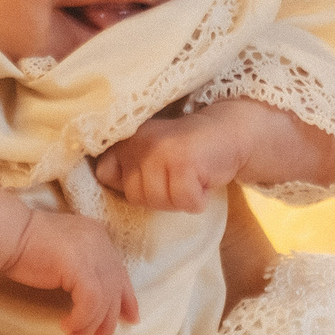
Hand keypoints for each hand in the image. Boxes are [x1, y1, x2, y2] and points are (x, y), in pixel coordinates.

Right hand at [2, 209, 138, 334]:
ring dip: (91, 324)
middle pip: (115, 287)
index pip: (119, 271)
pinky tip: (67, 327)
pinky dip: (81, 319)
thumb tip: (92, 298)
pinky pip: (90, 302)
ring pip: (104, 299)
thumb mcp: (62, 254)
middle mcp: (100, 242)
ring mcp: (91, 252)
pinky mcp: (80, 266)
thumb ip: (81, 266)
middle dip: (110, 318)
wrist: (5, 235)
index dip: (126, 298)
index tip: (129, 319)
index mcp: (97, 236)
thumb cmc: (23, 247)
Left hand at [94, 108, 252, 212]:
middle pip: (135, 196)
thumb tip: (105, 184)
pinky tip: (202, 180)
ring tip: (190, 178)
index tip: (149, 174)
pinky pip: (184, 202)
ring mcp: (161, 152)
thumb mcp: (150, 152)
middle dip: (158, 196)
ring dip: (178, 199)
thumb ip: (126, 166)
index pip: (105, 173)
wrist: (229, 132)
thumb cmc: (187, 150)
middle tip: (177, 177)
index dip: (128, 183)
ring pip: (158, 202)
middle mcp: (139, 142)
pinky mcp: (184, 164)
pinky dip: (197, 199)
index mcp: (126, 138)